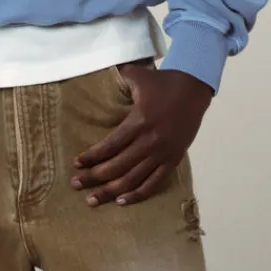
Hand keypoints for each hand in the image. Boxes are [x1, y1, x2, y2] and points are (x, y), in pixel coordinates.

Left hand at [71, 65, 212, 206]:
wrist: (194, 90)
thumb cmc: (163, 82)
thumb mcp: (138, 75)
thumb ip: (118, 75)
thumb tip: (98, 69)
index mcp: (139, 121)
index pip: (111, 145)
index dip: (92, 157)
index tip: (76, 163)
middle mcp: (150, 142)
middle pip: (118, 166)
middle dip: (94, 177)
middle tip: (75, 184)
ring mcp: (162, 154)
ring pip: (133, 179)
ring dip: (111, 192)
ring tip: (92, 200)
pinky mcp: (173, 161)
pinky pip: (154, 183)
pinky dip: (137, 194)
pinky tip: (121, 201)